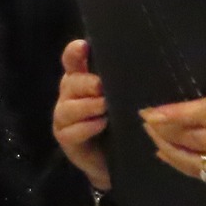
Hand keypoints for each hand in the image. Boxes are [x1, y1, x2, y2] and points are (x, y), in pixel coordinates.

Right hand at [53, 41, 111, 190]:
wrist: (118, 159)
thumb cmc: (122, 121)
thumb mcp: (126, 98)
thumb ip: (125, 82)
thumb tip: (141, 66)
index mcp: (82, 77)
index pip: (72, 59)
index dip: (74, 52)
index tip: (83, 46)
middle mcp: (70, 93)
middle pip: (71, 82)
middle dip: (86, 83)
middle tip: (101, 86)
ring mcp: (64, 116)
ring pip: (68, 107)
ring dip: (87, 106)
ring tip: (104, 107)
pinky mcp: (65, 137)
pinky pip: (70, 131)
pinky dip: (85, 127)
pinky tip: (100, 124)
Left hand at [139, 32, 205, 195]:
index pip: (200, 113)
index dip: (171, 114)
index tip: (149, 112)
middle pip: (191, 139)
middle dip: (164, 131)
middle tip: (144, 122)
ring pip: (196, 162)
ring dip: (171, 152)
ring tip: (154, 140)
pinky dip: (190, 170)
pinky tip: (176, 161)